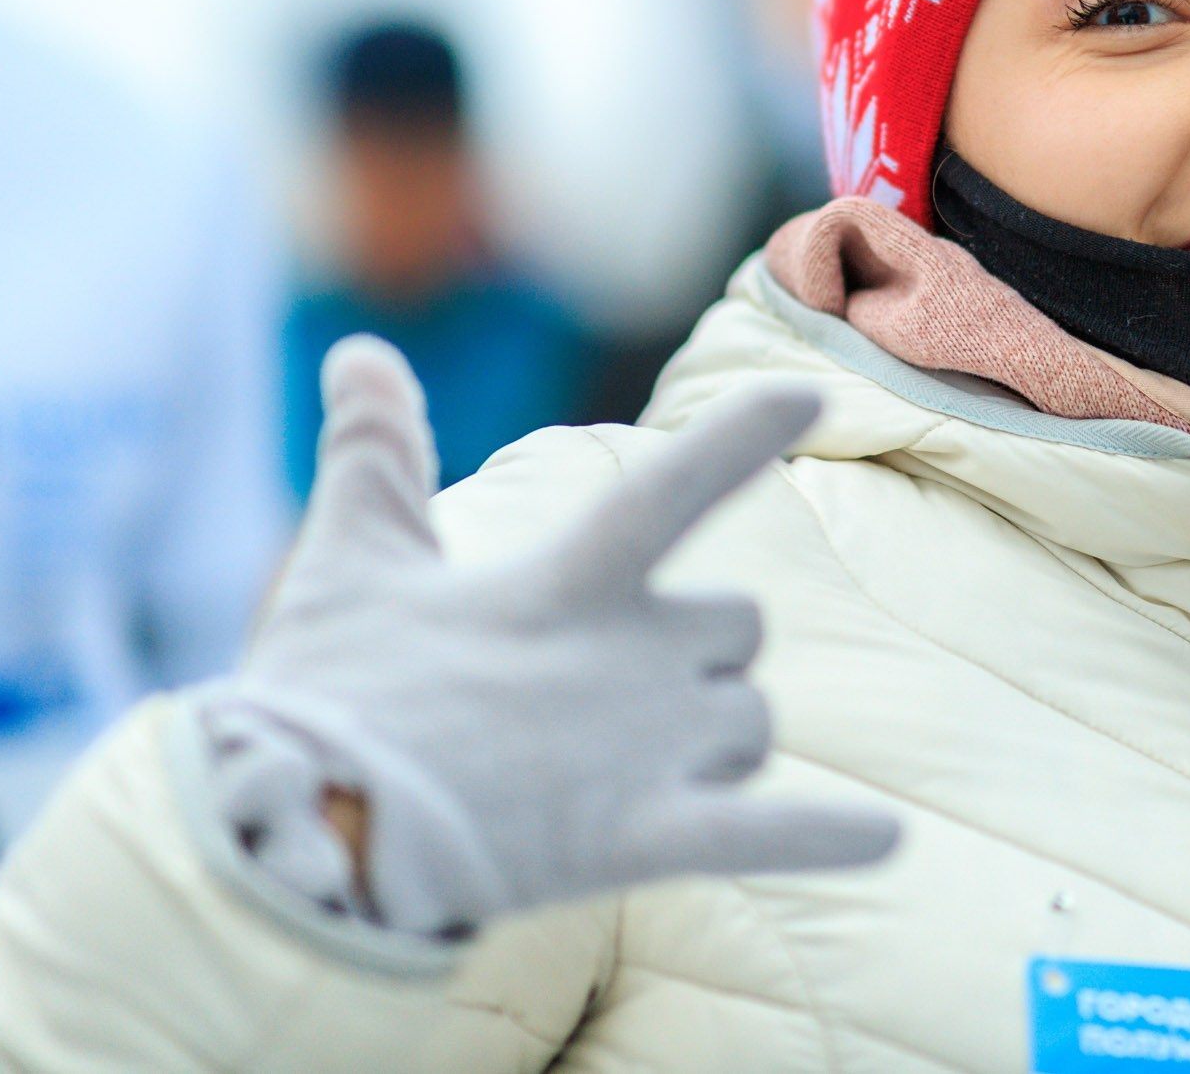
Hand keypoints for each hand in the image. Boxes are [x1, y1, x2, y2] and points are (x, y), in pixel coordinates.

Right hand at [205, 336, 897, 938]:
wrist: (303, 836)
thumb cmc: (325, 695)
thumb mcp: (351, 560)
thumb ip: (376, 453)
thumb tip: (354, 348)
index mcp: (574, 580)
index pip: (677, 487)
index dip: (745, 437)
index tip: (813, 398)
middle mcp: (633, 653)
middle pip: (741, 628)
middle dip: (704, 656)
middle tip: (609, 700)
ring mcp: (645, 748)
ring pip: (753, 723)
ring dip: (720, 744)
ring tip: (620, 775)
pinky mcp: (642, 838)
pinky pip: (769, 832)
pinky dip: (830, 838)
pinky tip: (887, 840)